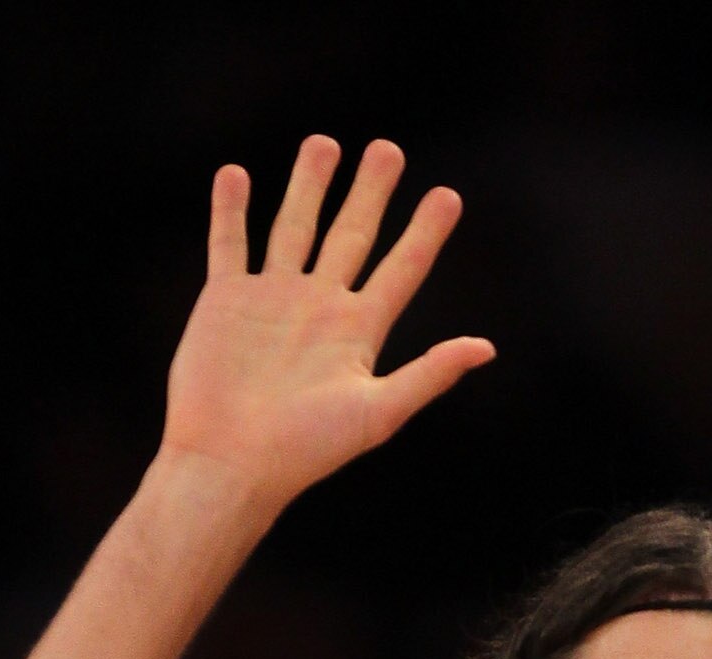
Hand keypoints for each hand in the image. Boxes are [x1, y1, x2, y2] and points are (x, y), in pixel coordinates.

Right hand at [161, 135, 493, 518]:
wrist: (233, 463)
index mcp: (358, 332)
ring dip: (308, 186)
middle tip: (388, 149)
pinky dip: (231, 210)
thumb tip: (486, 348)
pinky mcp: (225, 301)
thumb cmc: (307, 450)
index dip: (425, 234)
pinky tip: (237, 175)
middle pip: (351, 236)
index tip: (448, 196)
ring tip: (325, 143)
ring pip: (294, 228)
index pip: (401, 270)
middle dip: (370, 192)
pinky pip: (230, 244)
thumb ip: (430, 374)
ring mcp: (272, 301)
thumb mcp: (379, 412)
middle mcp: (318, 309)